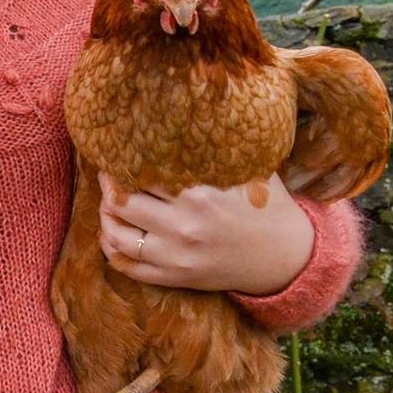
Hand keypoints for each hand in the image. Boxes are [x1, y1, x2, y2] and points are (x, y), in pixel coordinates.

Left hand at [96, 170, 313, 294]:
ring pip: (117, 235)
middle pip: (121, 202)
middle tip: (109, 175)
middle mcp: (184, 227)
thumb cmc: (266, 206)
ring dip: (105, 216)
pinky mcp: (175, 278)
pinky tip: (111, 233)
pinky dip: (111, 249)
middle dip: (109, 186)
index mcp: (200, 196)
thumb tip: (189, 114)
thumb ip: (219, 150)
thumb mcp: (250, 171)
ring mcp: (177, 257)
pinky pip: (128, 266)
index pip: (142, 174)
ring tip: (108, 202)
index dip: (124, 162)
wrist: (286, 257)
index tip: (118, 152)